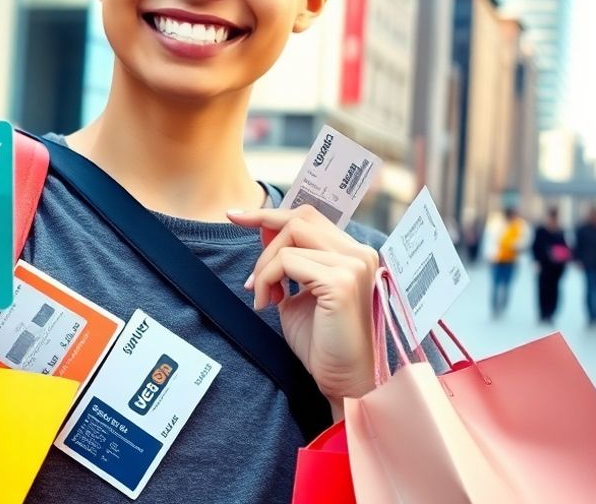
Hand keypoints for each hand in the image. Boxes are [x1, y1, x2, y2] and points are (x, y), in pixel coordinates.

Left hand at [229, 206, 378, 402]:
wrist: (344, 381)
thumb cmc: (322, 343)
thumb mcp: (297, 292)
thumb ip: (287, 262)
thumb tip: (264, 229)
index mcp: (352, 254)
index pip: (309, 217)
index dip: (270, 214)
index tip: (236, 217)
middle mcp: (359, 253)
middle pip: (299, 219)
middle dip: (263, 236)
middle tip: (250, 277)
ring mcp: (353, 265)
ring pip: (290, 236)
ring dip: (264, 265)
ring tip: (262, 296)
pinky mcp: (341, 282)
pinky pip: (286, 262)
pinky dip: (266, 279)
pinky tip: (267, 304)